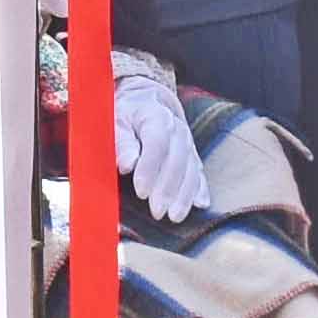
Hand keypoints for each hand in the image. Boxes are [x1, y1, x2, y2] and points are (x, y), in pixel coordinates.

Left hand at [108, 54, 208, 223]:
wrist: (147, 101)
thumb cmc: (126, 114)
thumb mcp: (116, 120)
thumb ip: (121, 141)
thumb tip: (127, 164)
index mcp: (157, 116)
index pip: (157, 144)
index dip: (150, 169)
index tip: (141, 191)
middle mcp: (177, 130)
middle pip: (176, 161)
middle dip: (167, 189)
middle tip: (157, 211)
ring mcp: (187, 143)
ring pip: (191, 170)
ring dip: (184, 195)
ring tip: (175, 216)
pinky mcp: (192, 155)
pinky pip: (199, 173)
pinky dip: (201, 189)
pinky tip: (201, 204)